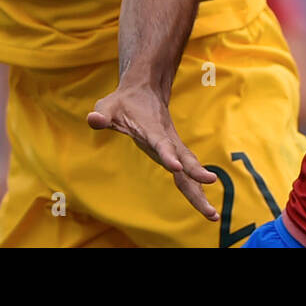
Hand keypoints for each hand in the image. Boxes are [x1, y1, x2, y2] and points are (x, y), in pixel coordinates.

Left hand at [86, 83, 219, 220]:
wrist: (145, 89)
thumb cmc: (123, 102)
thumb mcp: (108, 106)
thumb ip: (102, 114)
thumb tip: (93, 119)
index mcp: (152, 130)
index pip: (161, 144)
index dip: (168, 155)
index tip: (176, 167)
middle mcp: (168, 140)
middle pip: (186, 162)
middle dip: (197, 180)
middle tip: (208, 203)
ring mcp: (174, 146)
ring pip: (190, 169)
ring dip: (200, 192)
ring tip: (212, 216)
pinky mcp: (175, 151)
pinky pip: (187, 173)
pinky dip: (196, 189)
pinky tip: (204, 206)